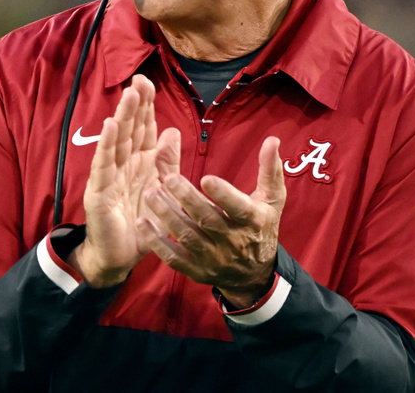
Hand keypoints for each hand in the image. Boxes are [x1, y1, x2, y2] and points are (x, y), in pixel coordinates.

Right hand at [69, 75, 180, 286]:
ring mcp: (109, 176)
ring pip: (117, 141)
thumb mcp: (161, 188)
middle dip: (134, 104)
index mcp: (140, 161)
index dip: (145, 106)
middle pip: (130, 129)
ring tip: (128, 95)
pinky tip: (111, 127)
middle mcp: (123, 164)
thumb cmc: (141, 222)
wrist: (121, 255)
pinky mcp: (98, 192)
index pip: (143, 128)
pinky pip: (104, 165)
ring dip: (122, 117)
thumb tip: (172, 131)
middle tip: (139, 80)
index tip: (148, 82)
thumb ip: (167, 161)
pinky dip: (107, 145)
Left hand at [137, 136, 285, 308]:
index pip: (238, 208)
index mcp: (252, 221)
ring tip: (150, 194)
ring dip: (167, 216)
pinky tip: (142, 223)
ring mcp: (213, 259)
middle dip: (186, 199)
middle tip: (167, 178)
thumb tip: (272, 140)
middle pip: (207, 220)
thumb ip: (270, 169)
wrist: (254, 274)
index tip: (206, 178)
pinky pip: (174, 258)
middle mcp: (233, 242)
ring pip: (188, 237)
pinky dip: (156, 242)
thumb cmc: (261, 226)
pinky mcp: (196, 271)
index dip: (223, 194)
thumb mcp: (272, 199)